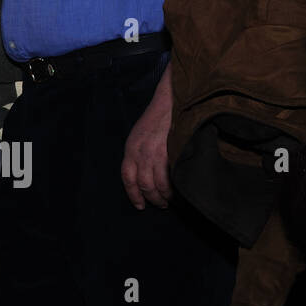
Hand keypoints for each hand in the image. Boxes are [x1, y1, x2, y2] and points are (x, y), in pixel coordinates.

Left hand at [121, 65, 173, 208]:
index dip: (132, 194)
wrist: (172, 100)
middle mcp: (139, 152)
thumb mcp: (140, 136)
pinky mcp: (169, 152)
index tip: (139, 205)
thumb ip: (139, 154)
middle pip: (142, 184)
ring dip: (163, 197)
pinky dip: (173, 188)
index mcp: (130, 148)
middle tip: (160, 204)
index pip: (127, 177)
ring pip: (156, 185)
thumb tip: (145, 175)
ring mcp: (155, 153)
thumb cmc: (158, 118)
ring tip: (170, 201)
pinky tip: (178, 192)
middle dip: (151, 198)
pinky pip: (169, 177)